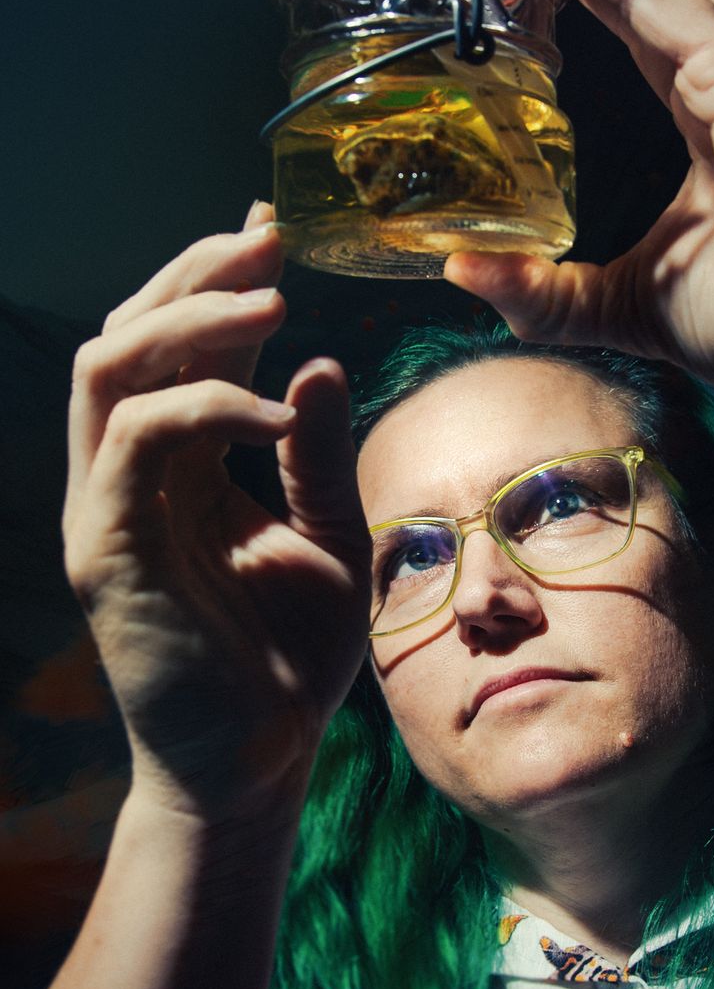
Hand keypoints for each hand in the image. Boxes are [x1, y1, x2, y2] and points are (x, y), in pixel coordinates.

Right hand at [63, 204, 369, 819]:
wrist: (261, 758)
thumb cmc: (291, 656)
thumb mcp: (329, 535)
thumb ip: (320, 453)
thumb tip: (319, 363)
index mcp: (180, 467)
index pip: (178, 350)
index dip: (217, 283)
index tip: (272, 230)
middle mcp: (131, 475)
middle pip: (126, 335)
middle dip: (193, 276)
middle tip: (266, 243)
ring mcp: (110, 508)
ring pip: (111, 368)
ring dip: (189, 319)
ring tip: (271, 300)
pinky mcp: (108, 549)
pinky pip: (137, 442)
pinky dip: (204, 406)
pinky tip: (275, 411)